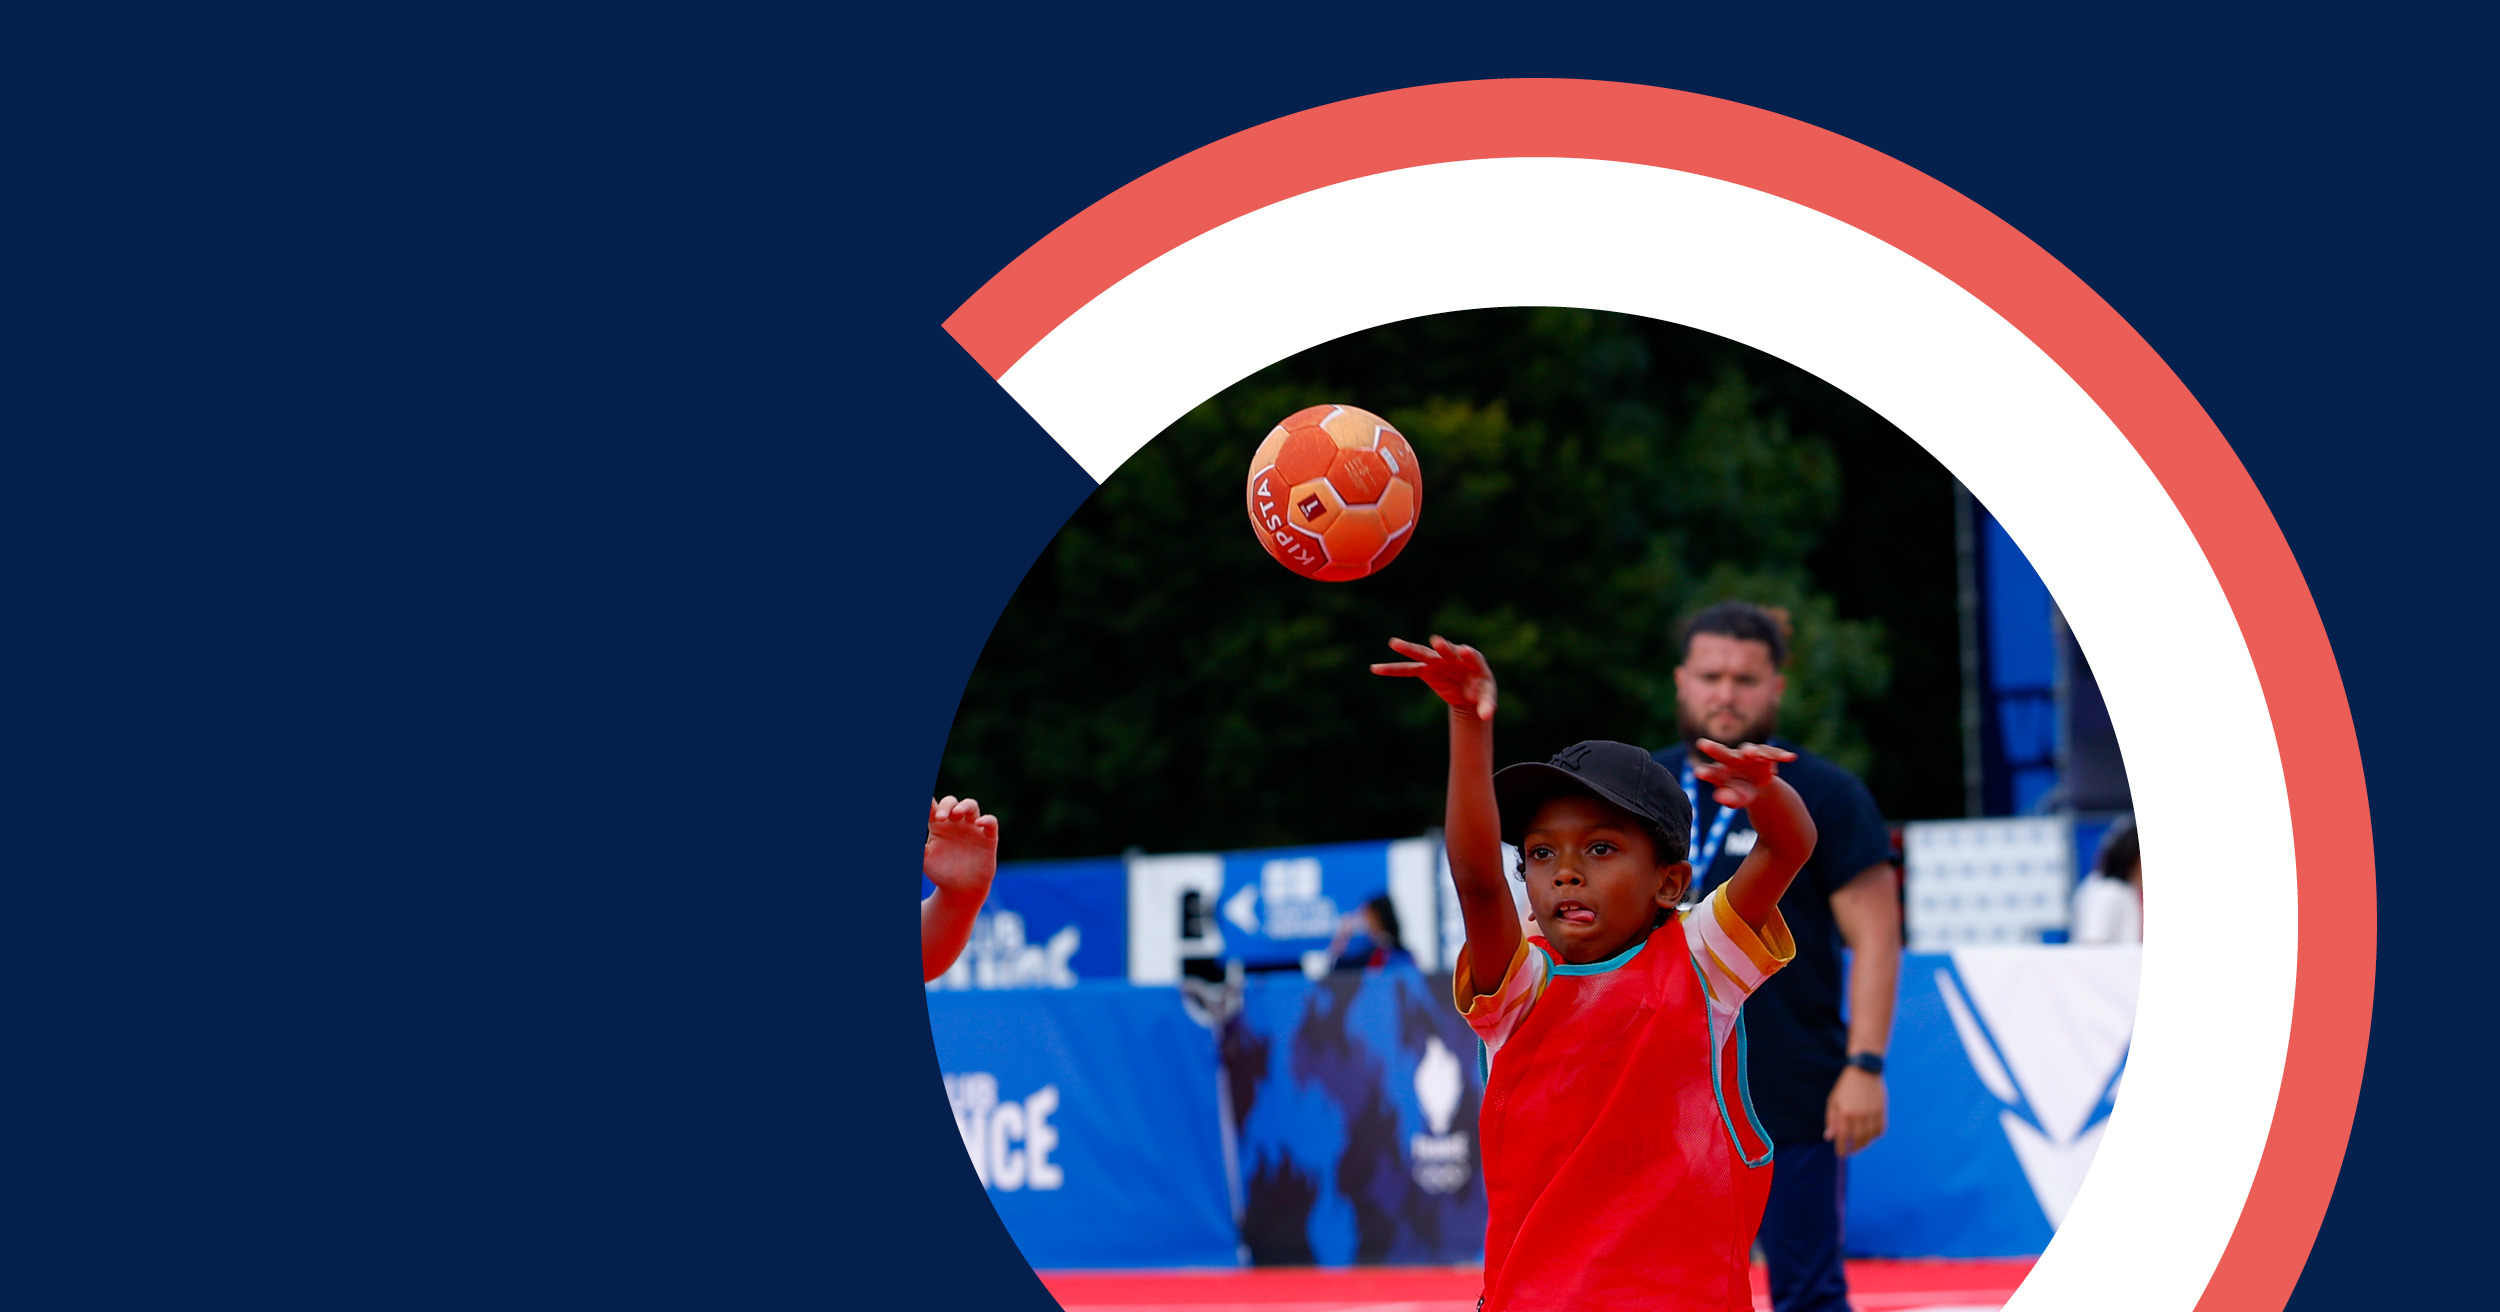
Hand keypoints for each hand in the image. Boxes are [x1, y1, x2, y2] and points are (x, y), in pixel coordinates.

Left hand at [924, 795, 998, 896]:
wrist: (960, 890)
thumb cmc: (940, 873)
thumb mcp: (925, 861)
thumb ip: (918, 849)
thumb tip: (907, 839)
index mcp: (938, 826)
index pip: (932, 809)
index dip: (929, 803)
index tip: (924, 800)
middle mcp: (955, 823)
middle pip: (951, 803)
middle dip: (946, 806)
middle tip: (939, 818)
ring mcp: (972, 828)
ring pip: (971, 806)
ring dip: (964, 806)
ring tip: (957, 812)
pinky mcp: (988, 837)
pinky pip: (991, 823)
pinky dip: (986, 820)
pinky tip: (979, 823)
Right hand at [1370, 636, 1496, 720]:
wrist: (1469, 692)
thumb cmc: (1481, 692)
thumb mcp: (1487, 700)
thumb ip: (1487, 706)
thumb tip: (1487, 716)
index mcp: (1473, 661)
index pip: (1471, 656)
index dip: (1468, 654)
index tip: (1464, 651)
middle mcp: (1454, 657)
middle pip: (1447, 651)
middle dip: (1443, 648)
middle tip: (1436, 642)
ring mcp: (1439, 662)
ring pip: (1423, 655)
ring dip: (1409, 649)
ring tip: (1393, 643)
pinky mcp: (1426, 670)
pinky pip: (1408, 669)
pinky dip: (1393, 669)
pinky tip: (1376, 669)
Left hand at [1690, 738, 1795, 807]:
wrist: (1759, 784)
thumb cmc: (1741, 792)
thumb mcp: (1736, 799)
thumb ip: (1729, 799)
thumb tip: (1720, 798)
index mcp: (1720, 771)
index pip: (1711, 772)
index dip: (1706, 773)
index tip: (1698, 773)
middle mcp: (1732, 759)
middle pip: (1723, 753)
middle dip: (1714, 749)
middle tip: (1702, 744)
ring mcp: (1749, 754)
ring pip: (1749, 750)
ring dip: (1750, 750)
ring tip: (1752, 753)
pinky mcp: (1766, 754)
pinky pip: (1773, 753)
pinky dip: (1780, 755)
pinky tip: (1790, 758)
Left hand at [1825, 1065, 1886, 1156]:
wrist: (1864, 1071)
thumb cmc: (1845, 1087)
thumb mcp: (1833, 1101)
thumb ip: (1831, 1120)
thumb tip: (1829, 1138)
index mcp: (1845, 1113)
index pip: (1843, 1137)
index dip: (1842, 1148)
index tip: (1840, 1154)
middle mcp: (1859, 1115)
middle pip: (1858, 1140)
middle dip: (1853, 1149)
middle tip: (1850, 1151)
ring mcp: (1872, 1113)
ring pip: (1870, 1137)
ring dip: (1864, 1144)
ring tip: (1859, 1145)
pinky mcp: (1882, 1111)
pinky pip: (1880, 1130)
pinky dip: (1875, 1136)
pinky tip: (1869, 1136)